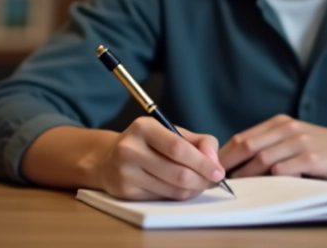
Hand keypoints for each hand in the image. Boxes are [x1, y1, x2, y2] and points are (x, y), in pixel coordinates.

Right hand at [94, 116, 225, 200]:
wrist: (108, 159)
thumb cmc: (148, 144)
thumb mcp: (172, 132)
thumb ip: (199, 141)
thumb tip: (215, 161)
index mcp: (143, 127)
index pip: (178, 149)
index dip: (202, 163)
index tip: (218, 172)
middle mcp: (130, 149)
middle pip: (178, 173)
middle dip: (202, 180)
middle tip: (213, 181)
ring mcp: (125, 172)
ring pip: (172, 189)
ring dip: (193, 190)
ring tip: (200, 184)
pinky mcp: (125, 192)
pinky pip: (162, 198)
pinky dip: (178, 196)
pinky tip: (181, 189)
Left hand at [218, 114, 326, 180]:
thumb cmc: (322, 146)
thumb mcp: (294, 136)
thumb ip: (270, 143)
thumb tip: (238, 162)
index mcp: (279, 123)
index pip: (243, 137)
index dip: (224, 154)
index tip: (212, 169)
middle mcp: (287, 129)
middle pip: (247, 145)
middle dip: (228, 164)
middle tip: (216, 181)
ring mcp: (300, 143)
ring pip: (262, 159)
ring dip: (245, 175)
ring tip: (235, 187)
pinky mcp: (312, 159)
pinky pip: (283, 170)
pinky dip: (268, 180)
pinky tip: (262, 188)